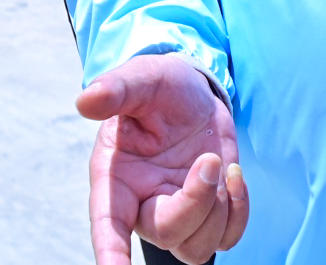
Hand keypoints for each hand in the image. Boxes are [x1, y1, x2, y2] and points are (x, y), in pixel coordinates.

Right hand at [75, 53, 248, 264]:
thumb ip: (116, 90)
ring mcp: (176, 211)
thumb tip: (86, 101)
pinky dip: (238, 213)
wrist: (192, 90)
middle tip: (207, 161)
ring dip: (217, 212)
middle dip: (194, 204)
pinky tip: (234, 175)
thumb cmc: (158, 87)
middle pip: (166, 235)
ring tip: (217, 164)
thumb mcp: (141, 78)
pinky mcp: (208, 210)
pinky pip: (226, 238)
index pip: (108, 226)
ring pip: (196, 248)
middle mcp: (143, 203)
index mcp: (115, 178)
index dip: (111, 252)